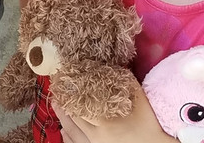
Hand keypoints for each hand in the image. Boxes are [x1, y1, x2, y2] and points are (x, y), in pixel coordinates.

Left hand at [52, 84, 169, 142]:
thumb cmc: (149, 123)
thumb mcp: (138, 98)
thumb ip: (125, 82)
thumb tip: (112, 67)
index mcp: (103, 121)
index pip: (79, 106)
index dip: (69, 95)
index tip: (62, 83)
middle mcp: (96, 135)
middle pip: (73, 119)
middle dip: (63, 106)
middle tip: (55, 93)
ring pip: (73, 133)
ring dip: (63, 120)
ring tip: (56, 107)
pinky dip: (68, 137)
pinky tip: (63, 131)